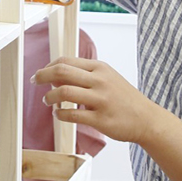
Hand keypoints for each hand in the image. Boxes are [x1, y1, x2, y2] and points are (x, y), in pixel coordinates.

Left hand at [32, 57, 169, 146]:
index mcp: (100, 68)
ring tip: (47, 101)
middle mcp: (100, 81)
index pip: (66, 61)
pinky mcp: (101, 119)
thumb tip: (55, 75)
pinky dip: (60, 115)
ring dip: (49, 97)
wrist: (146, 119)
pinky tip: (58, 115)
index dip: (48, 66)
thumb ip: (84, 75)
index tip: (40, 73)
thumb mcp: (107, 78)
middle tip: (35, 81)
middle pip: (62, 72)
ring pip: (64, 92)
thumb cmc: (123, 98)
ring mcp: (101, 100)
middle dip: (43, 76)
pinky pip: (72, 115)